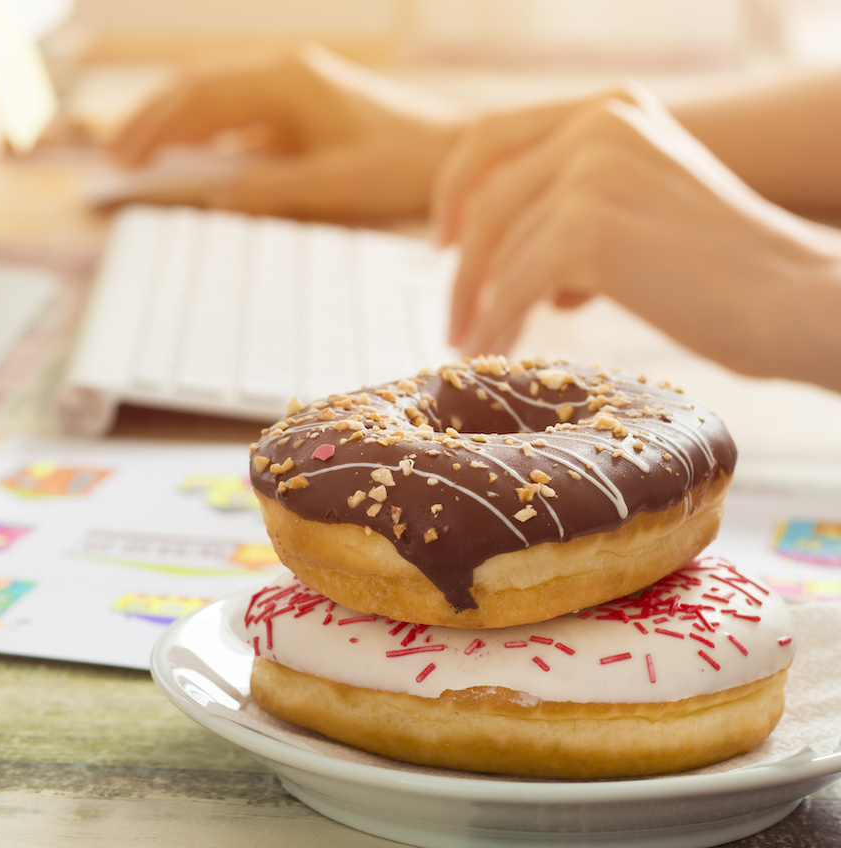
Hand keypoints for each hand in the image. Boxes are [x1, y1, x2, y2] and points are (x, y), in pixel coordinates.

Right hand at [107, 44, 461, 220]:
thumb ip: (274, 190)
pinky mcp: (298, 108)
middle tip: (111, 160)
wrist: (457, 151)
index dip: (153, 129)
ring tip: (132, 156)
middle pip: (196, 90)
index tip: (121, 161)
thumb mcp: (338, 185)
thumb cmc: (406, 165)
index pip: (200, 99)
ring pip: (212, 99)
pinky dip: (202, 135)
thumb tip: (215, 200)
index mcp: (288, 83)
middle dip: (149, 122)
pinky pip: (235, 115)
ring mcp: (290, 88)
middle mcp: (284, 74)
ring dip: (171, 125)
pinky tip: (183, 158)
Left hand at [430, 83, 840, 387]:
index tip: (442, 239)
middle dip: (460, 263)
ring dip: (479, 304)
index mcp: (610, 108)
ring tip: (475, 344)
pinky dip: (495, 324)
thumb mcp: (642, 203)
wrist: (792, 297)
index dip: (456, 188)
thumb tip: (504, 252)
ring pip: (497, 249)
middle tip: (452, 313)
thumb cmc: (722, 269)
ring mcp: (589, 173)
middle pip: (486, 198)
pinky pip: (512, 286)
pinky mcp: (586, 230)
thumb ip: (577, 203)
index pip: (494, 135)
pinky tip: (490, 353)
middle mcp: (596, 125)